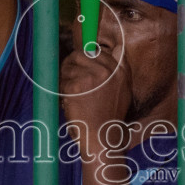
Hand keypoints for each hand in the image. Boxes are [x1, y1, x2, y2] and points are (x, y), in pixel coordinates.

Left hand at [59, 42, 131, 164]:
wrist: (102, 138)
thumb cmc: (110, 116)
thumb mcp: (123, 90)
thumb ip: (119, 69)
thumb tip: (117, 47)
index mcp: (120, 71)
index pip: (97, 51)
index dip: (85, 58)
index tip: (79, 65)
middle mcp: (106, 71)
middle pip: (79, 55)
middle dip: (71, 65)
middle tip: (69, 79)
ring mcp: (90, 78)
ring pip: (67, 67)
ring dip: (65, 79)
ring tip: (72, 95)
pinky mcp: (75, 86)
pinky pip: (61, 81)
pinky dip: (61, 91)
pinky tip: (69, 102)